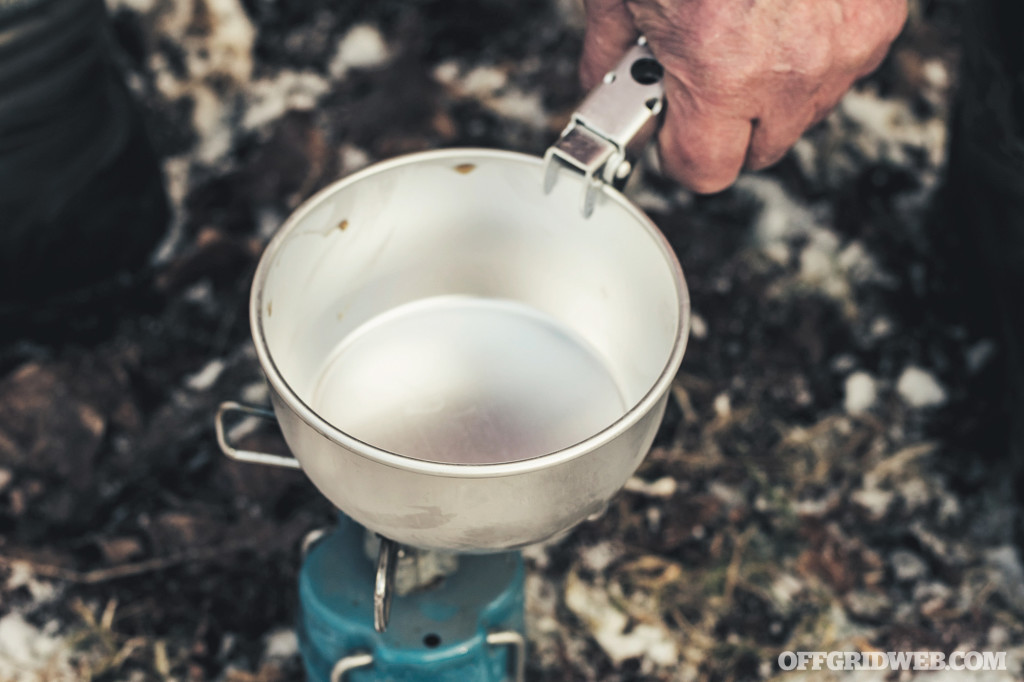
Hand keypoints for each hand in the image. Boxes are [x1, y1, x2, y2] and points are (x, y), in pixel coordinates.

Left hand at [581, 0, 907, 192]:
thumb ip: (609, 48)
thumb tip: (602, 79)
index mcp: (719, 67)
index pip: (705, 170)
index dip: (680, 153)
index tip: (670, 134)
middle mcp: (790, 67)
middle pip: (758, 151)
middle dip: (725, 123)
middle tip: (703, 73)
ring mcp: (843, 44)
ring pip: (804, 110)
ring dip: (772, 86)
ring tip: (746, 24)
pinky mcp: (878, 17)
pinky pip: (842, 63)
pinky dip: (813, 46)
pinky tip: (785, 9)